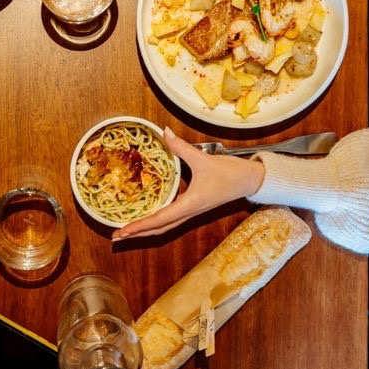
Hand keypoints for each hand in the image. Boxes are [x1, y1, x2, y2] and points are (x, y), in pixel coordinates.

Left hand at [112, 128, 264, 240]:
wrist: (251, 181)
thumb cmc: (229, 173)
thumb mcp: (203, 159)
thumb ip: (181, 147)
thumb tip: (165, 132)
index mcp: (189, 205)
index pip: (159, 219)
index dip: (139, 226)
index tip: (123, 232)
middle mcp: (188, 212)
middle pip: (158, 229)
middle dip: (137, 234)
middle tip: (116, 236)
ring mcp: (191, 212)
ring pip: (164, 226)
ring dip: (145, 230)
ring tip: (127, 231)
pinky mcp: (193, 207)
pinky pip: (171, 219)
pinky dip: (156, 221)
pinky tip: (147, 217)